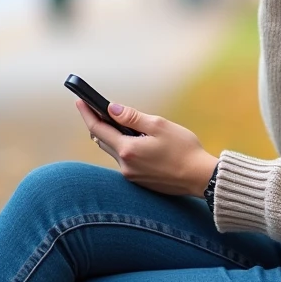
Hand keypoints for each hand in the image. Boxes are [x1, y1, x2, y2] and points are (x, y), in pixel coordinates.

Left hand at [75, 100, 217, 196]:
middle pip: (103, 141)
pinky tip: (135, 140)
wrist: (200, 178)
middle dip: (98, 124)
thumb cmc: (184, 149)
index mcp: (128, 150)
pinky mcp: (140, 181)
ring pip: (114, 151)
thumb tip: (111, 109)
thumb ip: (133, 117)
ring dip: (112, 136)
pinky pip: (125, 160)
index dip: (88, 113)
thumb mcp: (159, 125)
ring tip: (117, 122)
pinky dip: (124, 147)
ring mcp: (131, 175)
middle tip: (95, 107)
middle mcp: (125, 165)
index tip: (80, 100)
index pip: (98, 129)